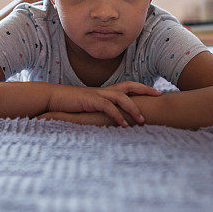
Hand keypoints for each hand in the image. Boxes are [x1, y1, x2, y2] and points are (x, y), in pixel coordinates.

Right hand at [46, 81, 161, 126]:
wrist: (52, 98)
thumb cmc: (70, 105)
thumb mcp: (89, 107)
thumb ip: (101, 111)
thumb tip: (113, 121)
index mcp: (105, 91)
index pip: (128, 86)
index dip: (142, 88)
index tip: (157, 92)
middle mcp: (104, 91)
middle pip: (129, 86)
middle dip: (145, 90)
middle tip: (160, 96)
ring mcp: (97, 94)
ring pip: (121, 97)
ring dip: (133, 109)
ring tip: (142, 121)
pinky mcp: (89, 101)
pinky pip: (107, 107)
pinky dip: (117, 115)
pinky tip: (123, 125)